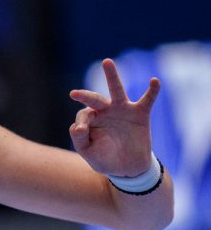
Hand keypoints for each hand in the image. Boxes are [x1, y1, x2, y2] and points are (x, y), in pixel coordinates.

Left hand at [69, 58, 159, 176]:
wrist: (128, 168)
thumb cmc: (104, 158)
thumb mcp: (88, 152)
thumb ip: (79, 139)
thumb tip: (76, 126)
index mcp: (90, 119)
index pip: (83, 115)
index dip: (82, 123)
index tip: (82, 130)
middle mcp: (104, 110)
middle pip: (94, 99)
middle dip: (85, 96)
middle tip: (74, 94)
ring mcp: (122, 110)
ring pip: (116, 90)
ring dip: (111, 76)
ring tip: (106, 62)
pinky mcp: (140, 113)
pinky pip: (147, 100)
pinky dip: (152, 90)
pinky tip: (154, 81)